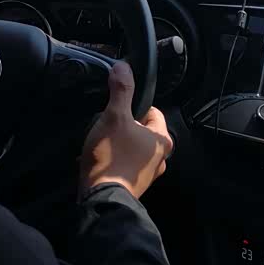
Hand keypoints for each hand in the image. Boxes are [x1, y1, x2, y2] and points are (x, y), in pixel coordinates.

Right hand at [79, 61, 173, 199]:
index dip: (132, 107)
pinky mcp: (134, 185)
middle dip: (123, 127)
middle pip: (140, 129)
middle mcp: (161, 157)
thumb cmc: (111, 157)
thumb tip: (123, 67)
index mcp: (162, 139)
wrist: (101, 197)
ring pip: (132, 147)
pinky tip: (100, 160)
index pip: (152, 111)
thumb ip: (121, 90)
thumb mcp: (114, 116)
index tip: (116, 111)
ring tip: (101, 145)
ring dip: (117, 144)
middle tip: (107, 128)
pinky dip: (114, 160)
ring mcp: (148, 173)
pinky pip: (124, 163)